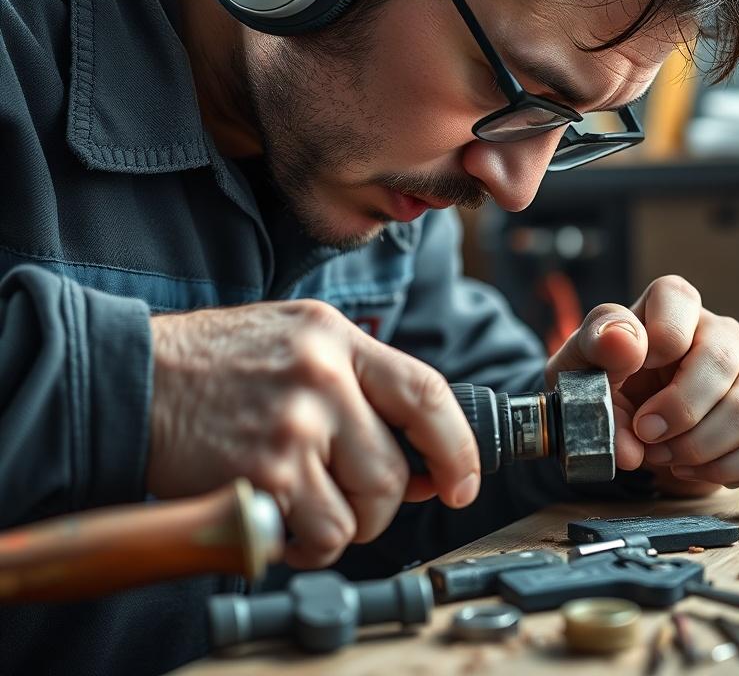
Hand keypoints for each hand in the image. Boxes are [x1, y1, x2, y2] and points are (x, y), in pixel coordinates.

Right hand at [147, 300, 479, 567]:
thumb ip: (362, 389)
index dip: (458, 449)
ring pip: (360, 513)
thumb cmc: (217, 364)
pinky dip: (304, 545)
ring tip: (304, 505)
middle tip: (350, 501)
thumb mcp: (298, 341)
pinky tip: (278, 518)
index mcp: (336, 338)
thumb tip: (422, 465)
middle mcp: (321, 378)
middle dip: (381, 505)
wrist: (130, 377)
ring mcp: (291, 428)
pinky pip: (316, 536)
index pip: (427, 394)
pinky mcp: (261, 475)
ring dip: (341, 527)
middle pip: (393, 472)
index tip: (464, 485)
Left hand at [545, 275, 738, 489]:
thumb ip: (595, 352)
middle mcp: (722, 332)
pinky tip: (691, 468)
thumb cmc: (609, 384)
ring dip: (698, 445)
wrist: (632, 427)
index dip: (656, 338)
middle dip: (678, 408)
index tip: (631, 370)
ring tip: (663, 455)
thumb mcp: (582, 365)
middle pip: (718, 360)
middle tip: (645, 433)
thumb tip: (628, 365)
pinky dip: (726, 469)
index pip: (676, 298)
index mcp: (673, 307)